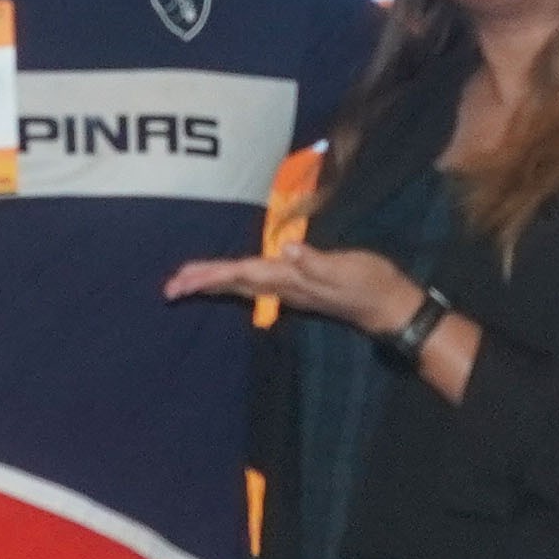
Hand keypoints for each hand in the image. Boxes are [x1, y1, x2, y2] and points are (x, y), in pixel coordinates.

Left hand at [162, 243, 428, 342]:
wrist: (390, 308)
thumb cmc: (371, 284)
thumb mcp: (347, 269)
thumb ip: (316, 262)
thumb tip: (286, 250)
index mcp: (289, 280)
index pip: (241, 274)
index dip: (211, 275)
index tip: (183, 280)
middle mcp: (284, 287)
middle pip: (234, 284)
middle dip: (202, 283)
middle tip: (169, 288)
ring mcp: (290, 290)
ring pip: (242, 286)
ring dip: (214, 283)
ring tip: (187, 283)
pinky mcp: (299, 288)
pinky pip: (256, 285)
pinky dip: (236, 282)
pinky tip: (229, 280)